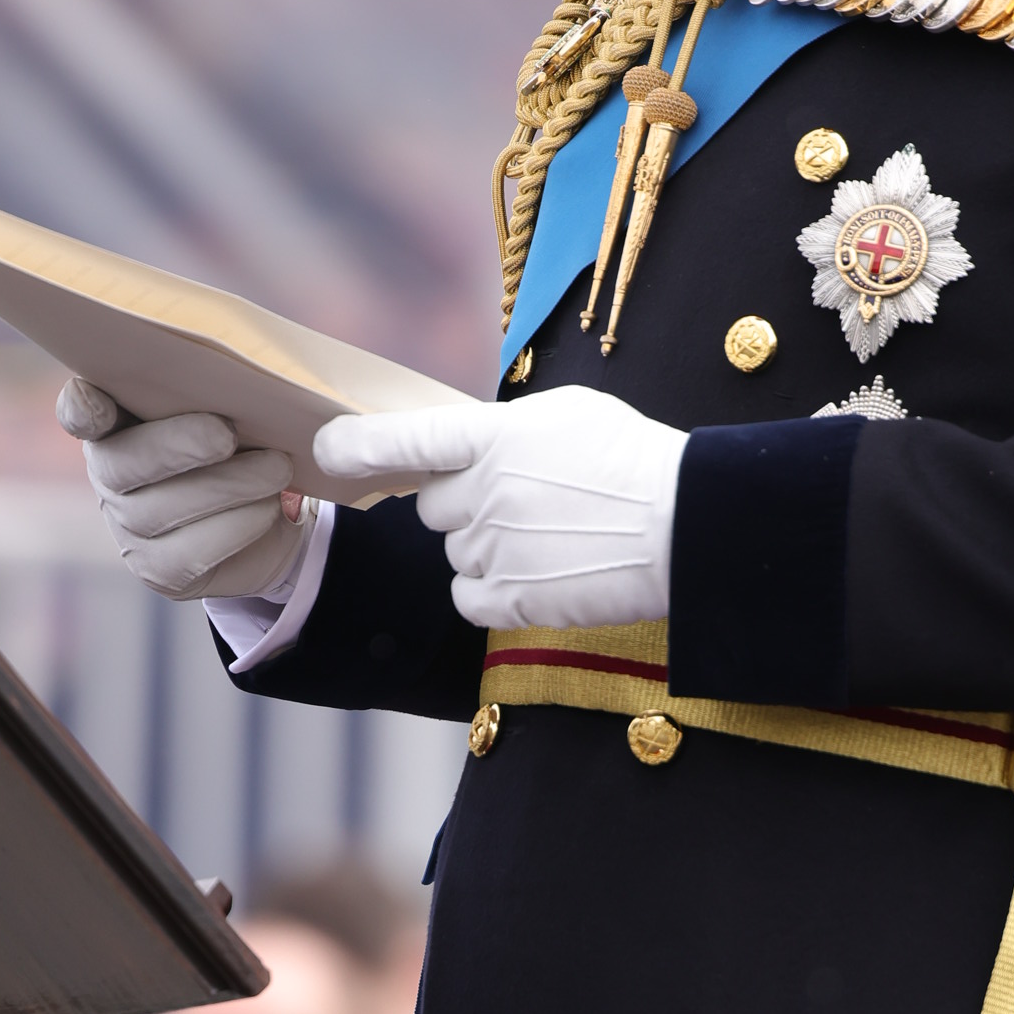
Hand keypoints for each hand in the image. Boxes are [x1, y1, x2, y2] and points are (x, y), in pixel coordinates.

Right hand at [63, 379, 309, 604]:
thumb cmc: (248, 440)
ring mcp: (128, 527)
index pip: (79, 411)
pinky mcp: (158, 571)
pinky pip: (192, 553)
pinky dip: (238, 526)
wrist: (273, 509)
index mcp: (118, 421)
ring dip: (227, 487)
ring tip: (276, 469)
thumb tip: (256, 381)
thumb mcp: (235, 405)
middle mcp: (110, 475)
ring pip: (162, 511)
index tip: (96, 399)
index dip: (81, 407)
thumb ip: (223, 387)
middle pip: (122, 464)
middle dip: (175, 446)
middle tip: (226, 434)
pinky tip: (269, 509)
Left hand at [315, 391, 684, 630]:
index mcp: (494, 436)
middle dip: (464, 506)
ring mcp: (493, 548)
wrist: (686, 524)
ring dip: (488, 547)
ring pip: (455, 552)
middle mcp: (482, 491)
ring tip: (553, 538)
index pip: (406, 439)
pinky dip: (493, 590)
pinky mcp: (510, 599)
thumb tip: (470, 445)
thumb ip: (504, 429)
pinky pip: (468, 597)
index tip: (327, 449)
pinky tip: (539, 573)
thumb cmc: (634, 462)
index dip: (358, 445)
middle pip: (431, 506)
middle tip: (526, 504)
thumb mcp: (569, 415)